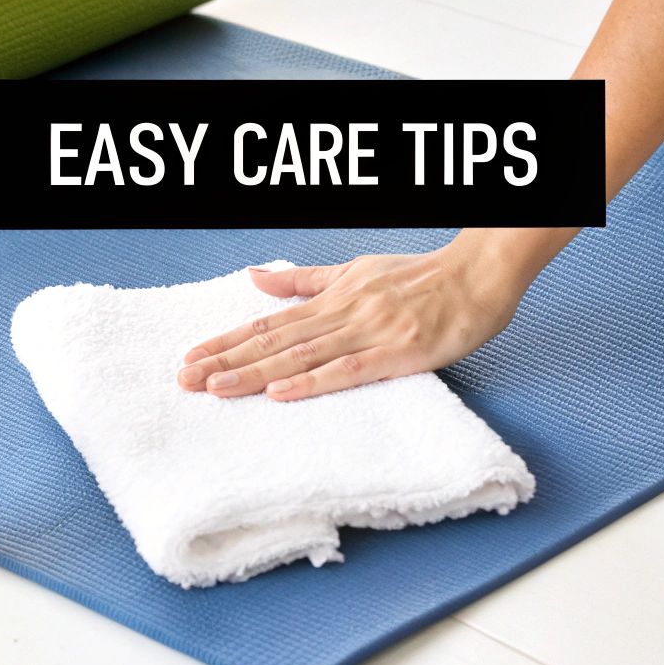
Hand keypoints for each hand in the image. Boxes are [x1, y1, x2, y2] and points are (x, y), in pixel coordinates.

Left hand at [177, 231, 542, 401]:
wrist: (478, 274)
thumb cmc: (420, 277)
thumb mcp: (356, 271)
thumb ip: (306, 282)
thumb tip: (256, 280)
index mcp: (332, 296)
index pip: (268, 322)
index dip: (227, 341)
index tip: (191, 357)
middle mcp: (343, 312)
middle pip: (274, 341)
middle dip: (227, 360)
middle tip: (185, 380)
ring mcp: (369, 331)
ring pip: (301, 356)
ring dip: (256, 373)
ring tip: (217, 388)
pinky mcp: (398, 353)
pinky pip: (349, 370)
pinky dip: (313, 382)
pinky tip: (281, 393)